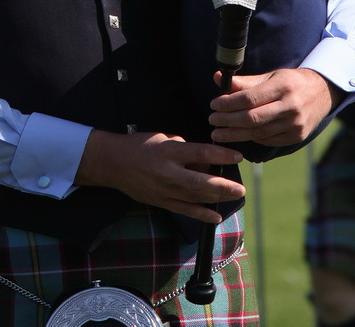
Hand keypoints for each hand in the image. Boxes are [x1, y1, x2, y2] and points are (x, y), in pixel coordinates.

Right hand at [74, 130, 244, 223]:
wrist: (113, 163)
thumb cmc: (141, 145)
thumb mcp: (164, 137)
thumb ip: (185, 148)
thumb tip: (205, 161)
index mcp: (169, 151)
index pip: (200, 153)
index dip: (221, 156)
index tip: (238, 157)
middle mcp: (167, 172)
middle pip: (200, 182)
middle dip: (223, 186)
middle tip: (241, 188)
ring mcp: (163, 190)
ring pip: (194, 198)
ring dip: (217, 199)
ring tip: (235, 196)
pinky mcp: (160, 202)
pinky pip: (184, 210)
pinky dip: (201, 215)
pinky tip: (216, 216)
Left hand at [208, 68, 343, 146]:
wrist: (323, 93)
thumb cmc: (291, 82)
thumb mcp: (271, 76)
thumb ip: (245, 81)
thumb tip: (217, 78)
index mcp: (282, 86)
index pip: (249, 98)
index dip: (228, 103)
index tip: (214, 105)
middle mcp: (290, 106)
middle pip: (252, 118)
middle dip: (228, 121)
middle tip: (212, 121)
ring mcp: (295, 124)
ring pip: (258, 133)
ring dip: (235, 134)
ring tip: (218, 133)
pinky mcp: (296, 137)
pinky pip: (268, 140)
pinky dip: (251, 138)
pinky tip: (239, 135)